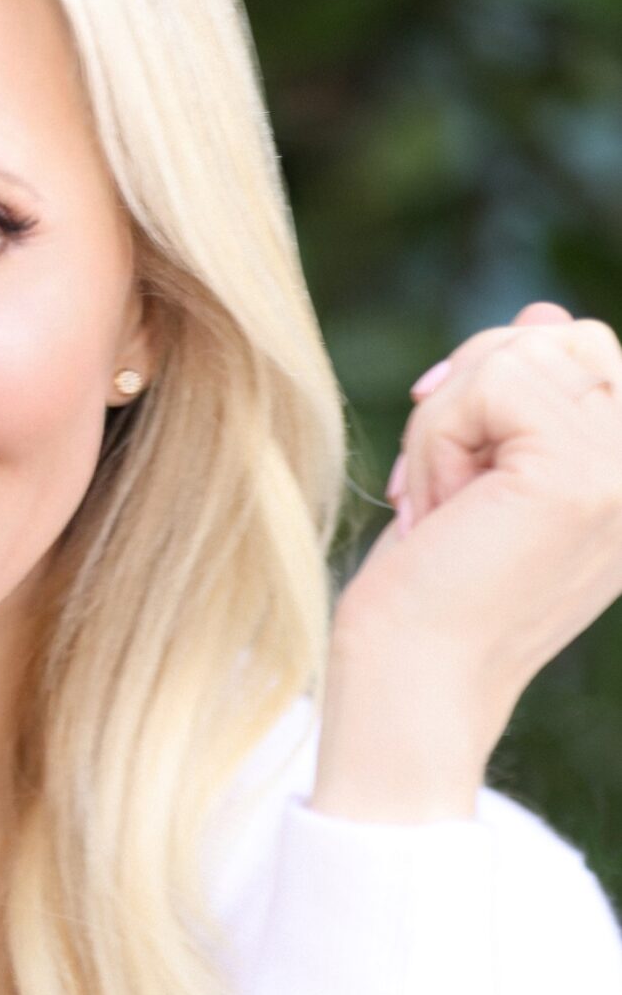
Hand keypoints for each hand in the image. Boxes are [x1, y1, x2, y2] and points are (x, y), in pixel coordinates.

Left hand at [314, 301, 621, 822]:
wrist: (411, 683)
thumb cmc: (430, 593)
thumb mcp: (491, 475)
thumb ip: (531, 393)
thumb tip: (543, 311)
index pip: (578, 345)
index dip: (494, 381)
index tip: (455, 477)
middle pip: (553, 334)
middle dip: (467, 398)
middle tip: (444, 499)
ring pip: (517, 352)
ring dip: (445, 427)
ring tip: (444, 510)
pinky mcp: (582, 471)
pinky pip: (492, 381)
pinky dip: (437, 442)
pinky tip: (438, 515)